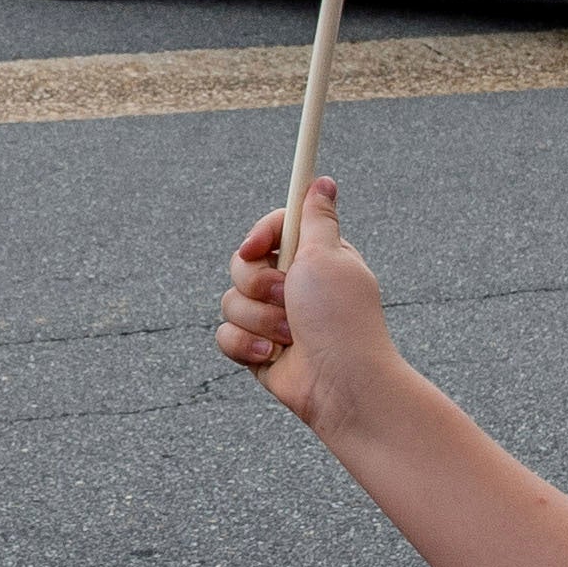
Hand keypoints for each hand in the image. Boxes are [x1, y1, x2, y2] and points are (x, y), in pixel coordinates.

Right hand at [220, 177, 399, 433]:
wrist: (342, 384)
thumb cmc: (340, 318)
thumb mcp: (329, 256)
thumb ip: (316, 218)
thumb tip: (323, 182)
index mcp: (312, 258)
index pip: (271, 229)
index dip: (260, 236)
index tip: (258, 248)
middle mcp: (291, 285)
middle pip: (241, 264)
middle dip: (259, 284)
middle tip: (288, 298)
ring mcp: (272, 319)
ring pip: (230, 301)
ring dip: (259, 320)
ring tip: (290, 337)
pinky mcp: (256, 349)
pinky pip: (225, 334)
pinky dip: (247, 346)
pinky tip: (273, 358)